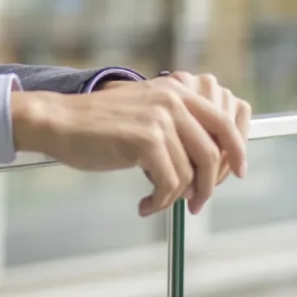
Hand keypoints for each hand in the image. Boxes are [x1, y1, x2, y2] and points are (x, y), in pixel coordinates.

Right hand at [11, 74, 249, 216]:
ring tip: (155, 203)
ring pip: (189, 173)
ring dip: (174, 197)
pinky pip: (168, 183)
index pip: (223, 121)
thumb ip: (174, 124)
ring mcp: (160, 120)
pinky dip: (160, 201)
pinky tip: (144, 205)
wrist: (60, 122)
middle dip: (207, 185)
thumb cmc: (95, 124)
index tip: (236, 172)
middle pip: (212, 152)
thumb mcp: (143, 112)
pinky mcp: (146, 140)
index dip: (236, 150)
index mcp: (176, 91)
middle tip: (195, 204)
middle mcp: (173, 101)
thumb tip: (201, 163)